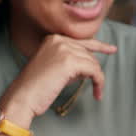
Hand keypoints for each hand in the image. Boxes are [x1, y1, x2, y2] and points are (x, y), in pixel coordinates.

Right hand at [0, 35, 117, 125]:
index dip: (100, 46)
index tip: (112, 49)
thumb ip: (70, 61)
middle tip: (96, 86)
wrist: (22, 97)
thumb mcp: (54, 68)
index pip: (82, 41)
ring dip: (97, 79)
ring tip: (96, 92)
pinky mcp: (70, 62)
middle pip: (89, 53)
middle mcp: (59, 40)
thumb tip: (90, 66)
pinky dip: (99, 82)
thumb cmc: (36, 88)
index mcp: (53, 39)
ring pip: (93, 62)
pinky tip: (97, 93)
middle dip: (94, 70)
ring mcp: (64, 49)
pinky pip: (94, 71)